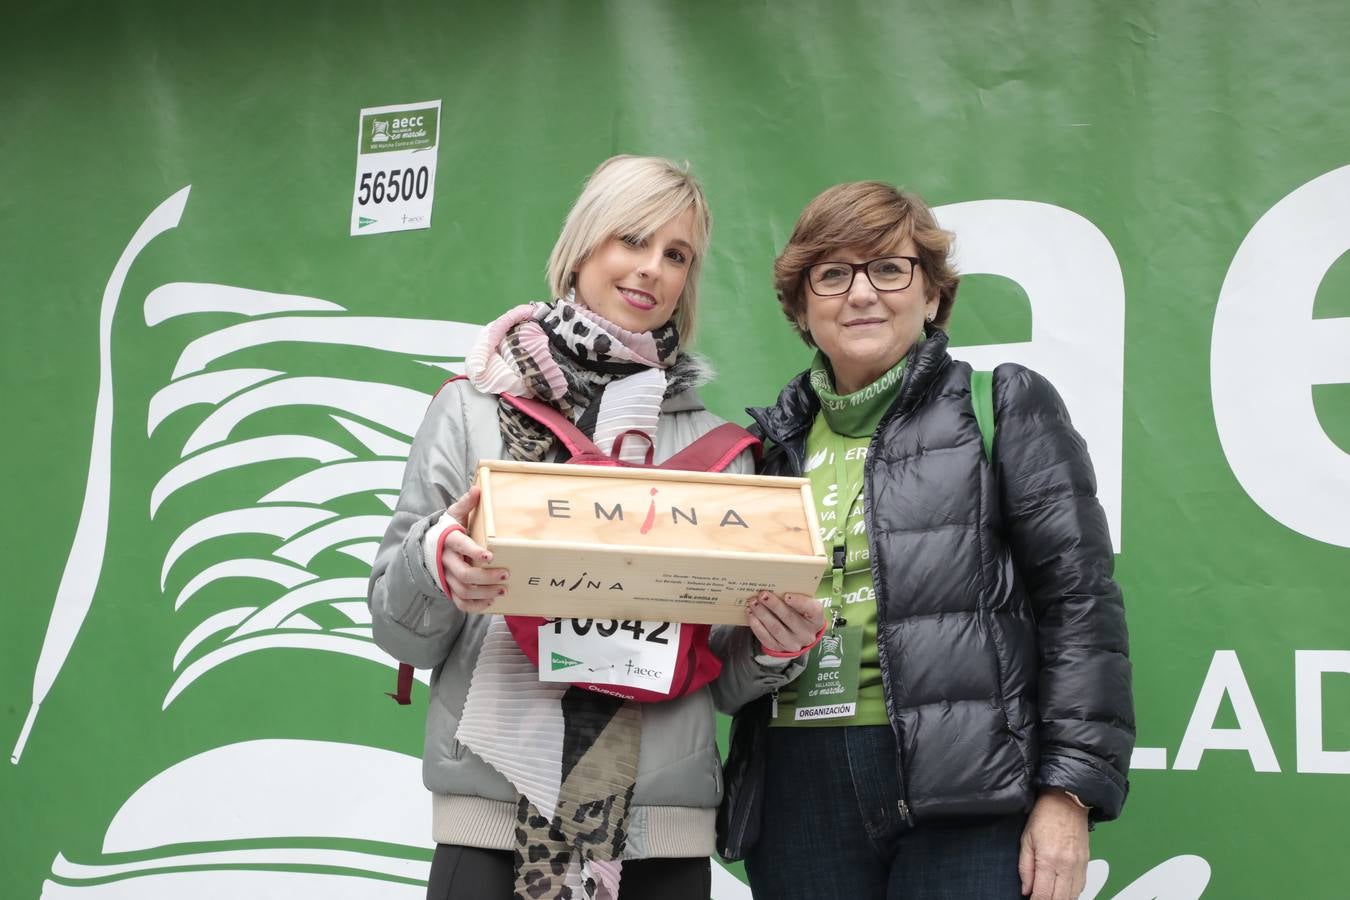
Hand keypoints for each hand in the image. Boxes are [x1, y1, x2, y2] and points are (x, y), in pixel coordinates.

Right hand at [437, 485, 509, 613]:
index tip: (490, 556)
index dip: (473, 552)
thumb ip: (466, 504)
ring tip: (503, 590)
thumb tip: (477, 489)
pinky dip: (475, 606)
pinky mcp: (449, 589)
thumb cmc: (448, 530)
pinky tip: (490, 602)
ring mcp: (446, 577)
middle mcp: (446, 561)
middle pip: (464, 574)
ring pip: (463, 590)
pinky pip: (460, 603)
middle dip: (486, 577)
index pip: (460, 546)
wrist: (429, 547)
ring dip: (484, 593)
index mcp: (449, 541)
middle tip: (505, 575)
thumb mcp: (454, 515)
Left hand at [746, 592, 824, 654]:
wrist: (798, 635)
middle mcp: (807, 634)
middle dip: (774, 605)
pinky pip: (766, 638)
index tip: (787, 595)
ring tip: (753, 603)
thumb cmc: (800, 614)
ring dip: (762, 614)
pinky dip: (757, 626)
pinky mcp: (779, 648)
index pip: (813, 610)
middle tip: (762, 595)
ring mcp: (793, 643)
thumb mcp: (804, 605)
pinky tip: (751, 615)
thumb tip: (776, 584)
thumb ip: (796, 596)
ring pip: (776, 628)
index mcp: (816, 619)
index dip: (799, 602)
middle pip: (790, 618)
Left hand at [1019, 790, 1088, 899]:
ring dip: (1061, 899)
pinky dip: (1072, 893)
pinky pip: (1081, 887)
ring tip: (1049, 895)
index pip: (1043, 895)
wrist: (1067, 800)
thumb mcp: (1026, 839)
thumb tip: (1026, 889)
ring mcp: (1079, 865)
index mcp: (1049, 860)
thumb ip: (1025, 867)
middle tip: (1039, 898)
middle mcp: (1067, 866)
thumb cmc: (1045, 816)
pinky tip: (1062, 891)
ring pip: (1073, 896)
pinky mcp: (1086, 863)